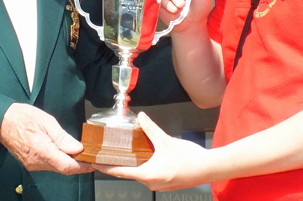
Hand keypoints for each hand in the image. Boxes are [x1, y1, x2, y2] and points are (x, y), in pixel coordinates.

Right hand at [0, 103, 92, 173]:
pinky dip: (58, 160)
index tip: (93, 163)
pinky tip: (63, 151)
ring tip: (79, 152)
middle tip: (90, 156)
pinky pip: (48, 165)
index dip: (82, 167)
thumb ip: (63, 137)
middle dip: (78, 164)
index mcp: (43, 151)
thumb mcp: (47, 122)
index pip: (67, 166)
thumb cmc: (22, 117)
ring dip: (68, 162)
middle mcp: (37, 162)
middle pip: (63, 168)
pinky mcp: (30, 163)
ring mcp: (32, 164)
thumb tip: (77, 148)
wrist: (1, 121)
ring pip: (56, 167)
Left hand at [94, 112, 211, 190]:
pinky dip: (143, 165)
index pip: (120, 172)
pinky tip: (143, 155)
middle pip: (129, 173)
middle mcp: (151, 183)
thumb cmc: (190, 159)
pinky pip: (149, 174)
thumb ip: (151, 129)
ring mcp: (158, 184)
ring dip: (132, 164)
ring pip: (139, 173)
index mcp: (148, 175)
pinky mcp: (165, 182)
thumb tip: (141, 118)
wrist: (208, 168)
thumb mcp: (166, 141)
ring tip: (124, 152)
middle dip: (118, 163)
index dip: (105, 167)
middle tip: (108, 152)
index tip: (94, 163)